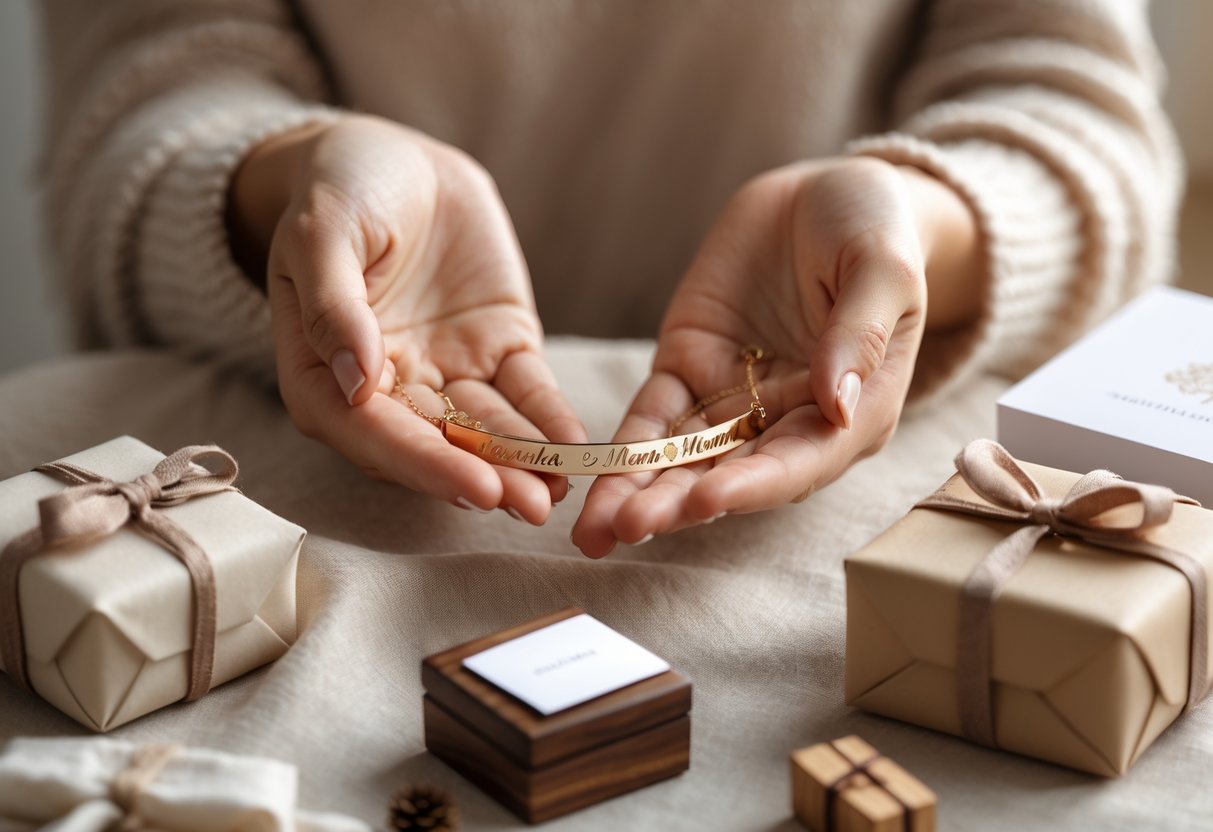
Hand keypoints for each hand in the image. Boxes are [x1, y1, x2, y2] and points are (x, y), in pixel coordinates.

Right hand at [228, 115, 585, 520]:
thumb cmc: (340, 189)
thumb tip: (355, 380)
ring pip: (486, 429)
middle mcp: (387, 389)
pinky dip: (551, 419)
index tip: (474, 486)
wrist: (396, 159)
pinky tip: (579, 446)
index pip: (372, 432)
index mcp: (326, 372)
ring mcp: (447, 373)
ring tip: (560, 493)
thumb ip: (332, 304)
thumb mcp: (322, 232)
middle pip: (434, 445)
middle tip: (530, 507)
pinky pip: (527, 392)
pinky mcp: (498, 349)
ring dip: (522, 462)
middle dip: (483, 477)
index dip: (424, 463)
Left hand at [571, 157, 980, 555]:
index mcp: (851, 413)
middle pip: (731, 475)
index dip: (752, 487)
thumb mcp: (882, 270)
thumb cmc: (873, 230)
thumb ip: (860, 333)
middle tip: (628, 528)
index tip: (707, 500)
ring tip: (596, 531)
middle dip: (679, 505)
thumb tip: (835, 401)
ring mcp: (735, 398)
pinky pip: (652, 417)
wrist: (823, 195)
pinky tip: (590, 481)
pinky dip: (621, 448)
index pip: (799, 463)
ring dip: (640, 492)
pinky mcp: (689, 369)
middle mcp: (790, 420)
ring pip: (683, 458)